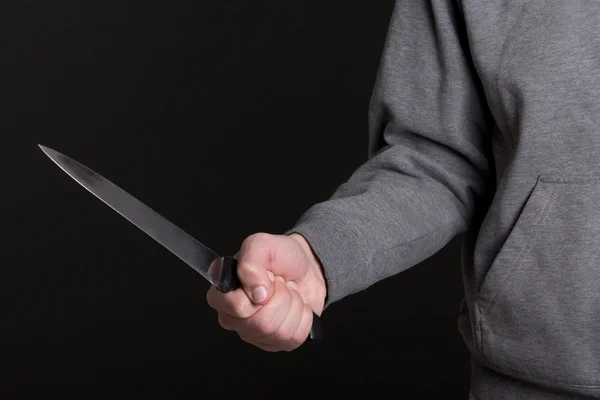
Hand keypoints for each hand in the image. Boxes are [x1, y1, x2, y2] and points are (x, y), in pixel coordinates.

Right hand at [206, 232, 325, 350]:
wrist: (306, 266)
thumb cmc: (280, 255)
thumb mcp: (261, 244)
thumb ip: (250, 263)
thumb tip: (256, 293)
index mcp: (223, 293)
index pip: (236, 307)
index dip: (257, 293)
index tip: (266, 277)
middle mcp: (234, 318)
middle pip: (261, 323)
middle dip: (281, 297)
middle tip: (279, 283)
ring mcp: (254, 334)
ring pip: (279, 332)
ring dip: (293, 305)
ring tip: (288, 292)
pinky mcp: (275, 343)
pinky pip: (294, 338)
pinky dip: (303, 316)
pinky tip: (296, 305)